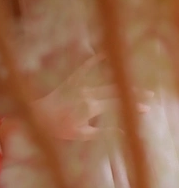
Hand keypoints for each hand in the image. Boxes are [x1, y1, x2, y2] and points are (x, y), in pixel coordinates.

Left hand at [31, 53, 153, 140]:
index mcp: (91, 107)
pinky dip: (95, 60)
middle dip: (134, 94)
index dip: (133, 106)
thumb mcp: (81, 134)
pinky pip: (85, 68)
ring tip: (136, 83)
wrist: (36, 115)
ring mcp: (80, 85)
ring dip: (122, 82)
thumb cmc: (57, 128)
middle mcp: (88, 93)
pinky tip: (105, 53)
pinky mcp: (72, 80)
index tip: (146, 109)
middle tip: (151, 95)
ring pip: (106, 81)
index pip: (117, 105)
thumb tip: (123, 130)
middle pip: (116, 92)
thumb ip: (103, 132)